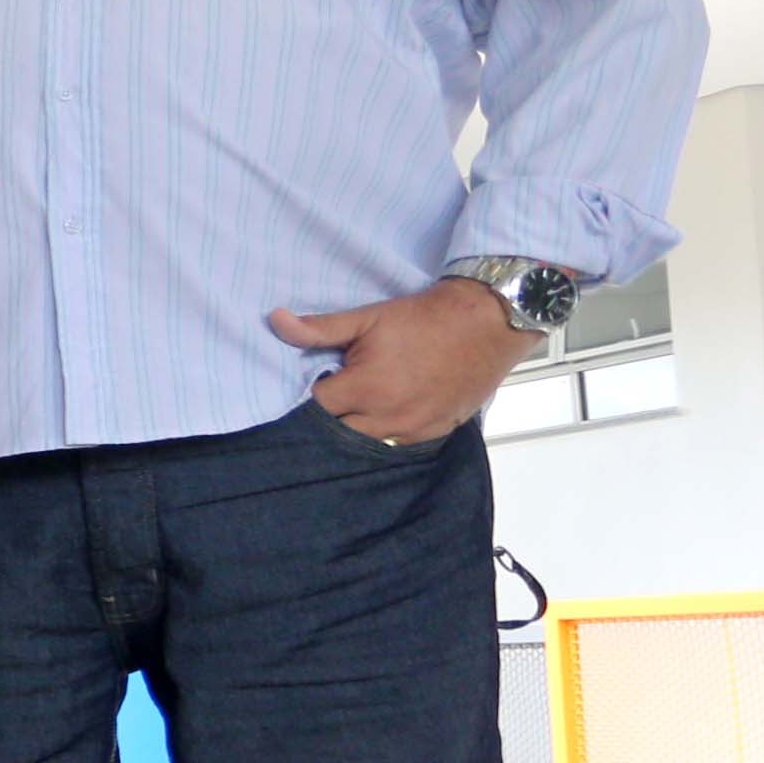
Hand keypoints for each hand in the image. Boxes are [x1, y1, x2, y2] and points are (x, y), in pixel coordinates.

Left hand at [273, 280, 536, 446]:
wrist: (488, 321)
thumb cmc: (425, 317)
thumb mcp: (368, 317)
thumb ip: (319, 328)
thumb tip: (275, 321)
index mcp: (366, 388)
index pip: (316, 407)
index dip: (306, 397)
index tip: (309, 386)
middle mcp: (388, 417)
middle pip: (337, 433)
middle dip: (328, 419)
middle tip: (329, 401)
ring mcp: (414, 429)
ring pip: (367, 444)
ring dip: (355, 430)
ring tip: (353, 409)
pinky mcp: (435, 432)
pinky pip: (398, 445)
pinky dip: (384, 435)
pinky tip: (380, 418)